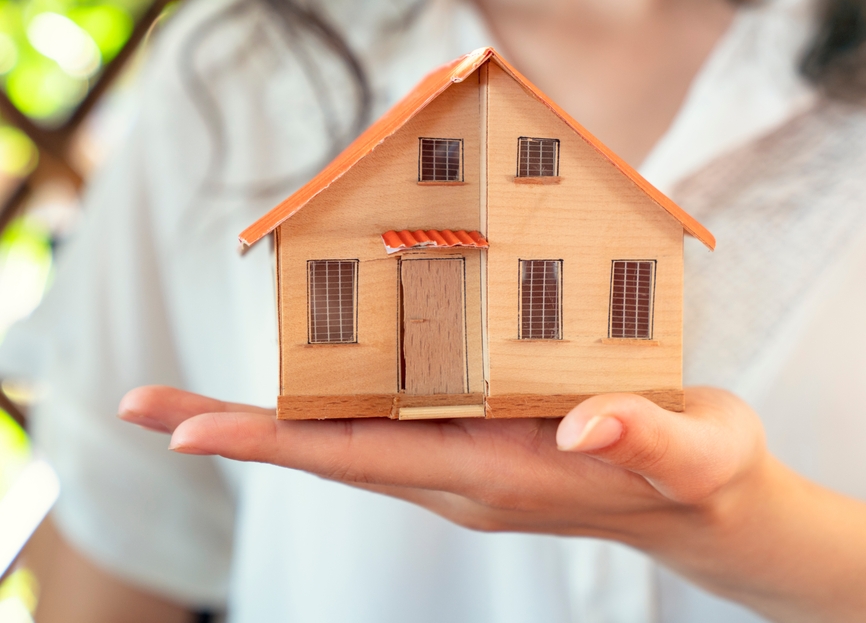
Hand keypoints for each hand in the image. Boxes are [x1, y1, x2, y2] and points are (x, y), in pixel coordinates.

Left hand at [118, 387, 767, 560]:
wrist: (710, 503)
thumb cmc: (704, 474)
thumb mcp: (693, 453)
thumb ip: (643, 437)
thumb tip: (582, 422)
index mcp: (494, 475)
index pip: (363, 460)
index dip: (275, 442)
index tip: (185, 434)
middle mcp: (460, 475)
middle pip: (330, 451)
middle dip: (237, 429)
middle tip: (140, 407)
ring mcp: (463, 462)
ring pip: (348, 439)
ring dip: (270, 418)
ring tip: (191, 401)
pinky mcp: (478, 440)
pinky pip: (386, 421)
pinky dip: (332, 400)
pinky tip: (309, 377)